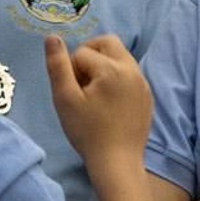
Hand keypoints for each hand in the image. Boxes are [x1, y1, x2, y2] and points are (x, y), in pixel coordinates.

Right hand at [45, 35, 151, 161]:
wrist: (117, 162)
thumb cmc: (88, 132)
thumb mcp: (65, 99)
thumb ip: (58, 66)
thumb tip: (52, 38)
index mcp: (113, 68)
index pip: (82, 53)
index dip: (71, 71)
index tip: (74, 95)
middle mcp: (132, 69)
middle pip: (107, 43)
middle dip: (89, 55)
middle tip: (81, 84)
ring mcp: (143, 82)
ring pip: (120, 57)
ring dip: (103, 66)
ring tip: (94, 95)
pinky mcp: (147, 95)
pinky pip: (130, 74)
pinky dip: (116, 79)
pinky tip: (108, 104)